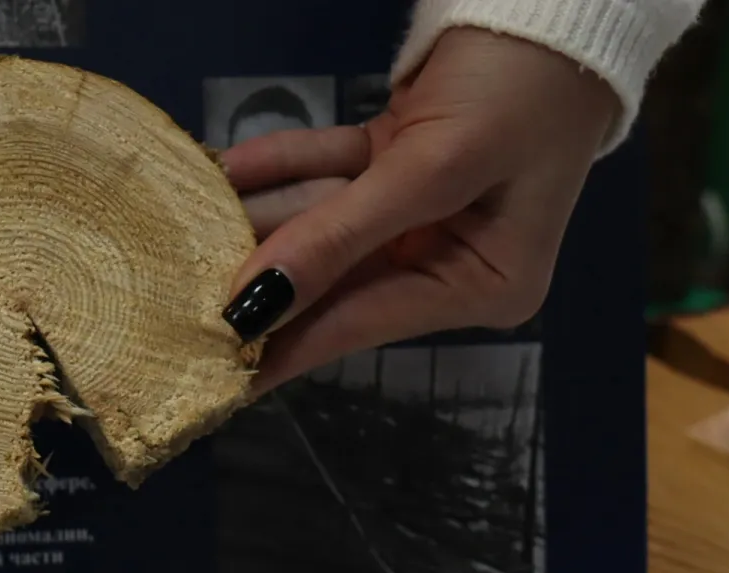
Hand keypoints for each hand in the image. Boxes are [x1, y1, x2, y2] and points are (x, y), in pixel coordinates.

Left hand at [218, 27, 621, 393]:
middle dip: (261, 274)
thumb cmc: (519, 90)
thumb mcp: (432, 168)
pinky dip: (279, 169)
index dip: (285, 342)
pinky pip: (325, 175)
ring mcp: (420, 213)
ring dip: (257, 216)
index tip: (215, 379)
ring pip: (319, 224)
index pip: (362, 323)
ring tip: (184, 228)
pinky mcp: (396, 164)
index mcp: (481, 285)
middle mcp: (449, 260)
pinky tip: (222, 170)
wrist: (550, 1)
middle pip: (334, 280)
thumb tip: (258, 302)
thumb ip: (341, 238)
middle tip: (178, 301)